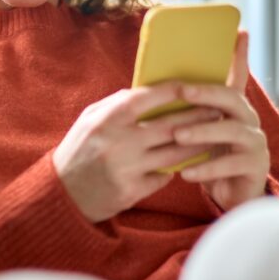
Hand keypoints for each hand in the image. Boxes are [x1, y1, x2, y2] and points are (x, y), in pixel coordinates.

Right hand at [53, 85, 221, 222]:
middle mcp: (118, 143)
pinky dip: (175, 168)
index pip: (146, 99)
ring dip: (197, 143)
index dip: (171, 91)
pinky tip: (190, 160)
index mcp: (106, 120)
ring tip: (213, 133)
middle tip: (216, 109)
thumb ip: (116, 104)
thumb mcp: (88, 119)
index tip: (190, 86)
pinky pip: (164, 177)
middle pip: (169, 127)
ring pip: (174, 154)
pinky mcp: (132, 191)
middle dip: (196, 116)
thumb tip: (149, 91)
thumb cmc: (78, 149)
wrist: (62, 194)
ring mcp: (127, 169)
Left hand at [172, 31, 270, 210]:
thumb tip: (154, 86)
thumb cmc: (206, 158)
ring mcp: (255, 142)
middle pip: (232, 98)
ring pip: (232, 130)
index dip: (239, 55)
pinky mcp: (256, 167)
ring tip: (177, 135)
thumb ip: (185, 110)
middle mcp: (248, 119)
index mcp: (232, 107)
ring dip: (202, 131)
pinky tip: (185, 172)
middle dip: (206, 92)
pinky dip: (207, 168)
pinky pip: (232, 163)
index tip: (239, 32)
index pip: (237, 76)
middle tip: (182, 90)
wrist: (228, 196)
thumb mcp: (195, 130)